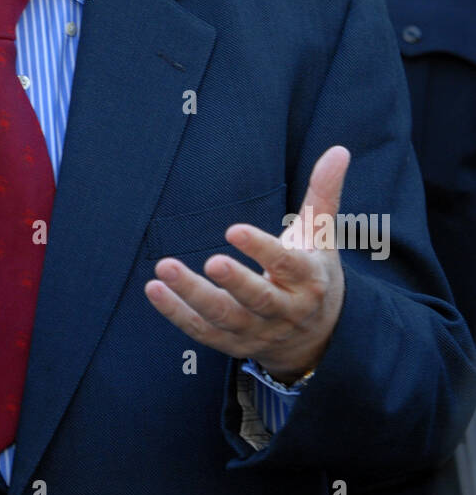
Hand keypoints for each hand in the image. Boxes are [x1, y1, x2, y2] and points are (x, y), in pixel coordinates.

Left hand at [145, 146, 349, 381]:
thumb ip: (323, 194)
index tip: (234, 230)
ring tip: (164, 269)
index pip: (287, 265)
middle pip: (258, 299)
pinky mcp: (233, 344)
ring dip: (193, 296)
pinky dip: (177, 314)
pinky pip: (202, 331)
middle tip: (210, 261)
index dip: (262, 249)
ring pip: (225, 317)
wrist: (317, 339)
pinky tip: (155, 289)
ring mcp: (258, 331)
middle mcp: (285, 310)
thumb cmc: (311, 274)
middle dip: (235, 282)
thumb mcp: (321, 237)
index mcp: (308, 280)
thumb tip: (339, 150)